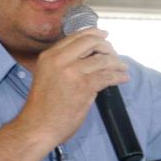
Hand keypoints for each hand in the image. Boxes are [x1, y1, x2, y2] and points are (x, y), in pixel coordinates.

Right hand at [17, 28, 129, 146]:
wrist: (37, 127)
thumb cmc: (42, 108)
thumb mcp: (46, 76)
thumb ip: (62, 64)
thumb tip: (87, 57)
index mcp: (49, 56)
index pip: (76, 36)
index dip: (94, 34)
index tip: (104, 36)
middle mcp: (60, 60)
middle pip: (91, 42)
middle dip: (107, 47)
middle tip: (114, 55)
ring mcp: (72, 72)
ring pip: (103, 59)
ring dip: (117, 63)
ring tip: (123, 68)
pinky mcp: (84, 87)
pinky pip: (107, 76)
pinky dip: (118, 77)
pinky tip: (122, 78)